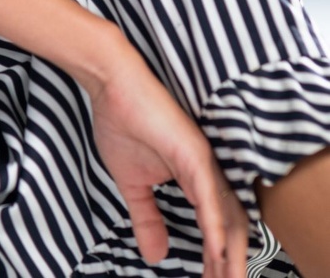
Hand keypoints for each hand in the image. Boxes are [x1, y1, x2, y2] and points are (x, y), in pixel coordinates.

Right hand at [82, 41, 247, 273]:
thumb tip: (156, 255)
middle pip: (232, 225)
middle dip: (230, 263)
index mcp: (194, 177)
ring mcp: (204, 161)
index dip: (216, 257)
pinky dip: (215, 227)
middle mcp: (207, 171)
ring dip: (229, 254)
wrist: (112, 85)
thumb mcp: (132, 184)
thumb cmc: (121, 123)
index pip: (215, 225)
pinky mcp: (195, 151)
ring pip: (228, 215)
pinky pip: (210, 196)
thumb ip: (147, 218)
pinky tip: (217, 251)